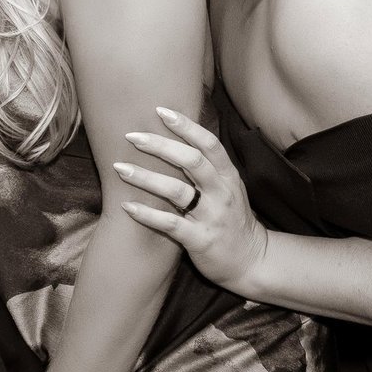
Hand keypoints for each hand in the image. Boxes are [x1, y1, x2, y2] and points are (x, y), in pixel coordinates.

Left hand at [114, 106, 268, 292]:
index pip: (208, 143)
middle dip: (159, 146)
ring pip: (177, 191)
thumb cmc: (232, 220)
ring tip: (120, 168)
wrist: (251, 261)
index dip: (185, 125)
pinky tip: (127, 206)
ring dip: (146, 177)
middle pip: (191, 161)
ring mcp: (212, 216)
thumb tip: (179, 138)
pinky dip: (147, 214)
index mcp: (228, 176)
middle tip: (131, 136)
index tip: (160, 110)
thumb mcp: (228, 188)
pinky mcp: (200, 240)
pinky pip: (170, 224)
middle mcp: (222, 192)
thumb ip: (209, 167)